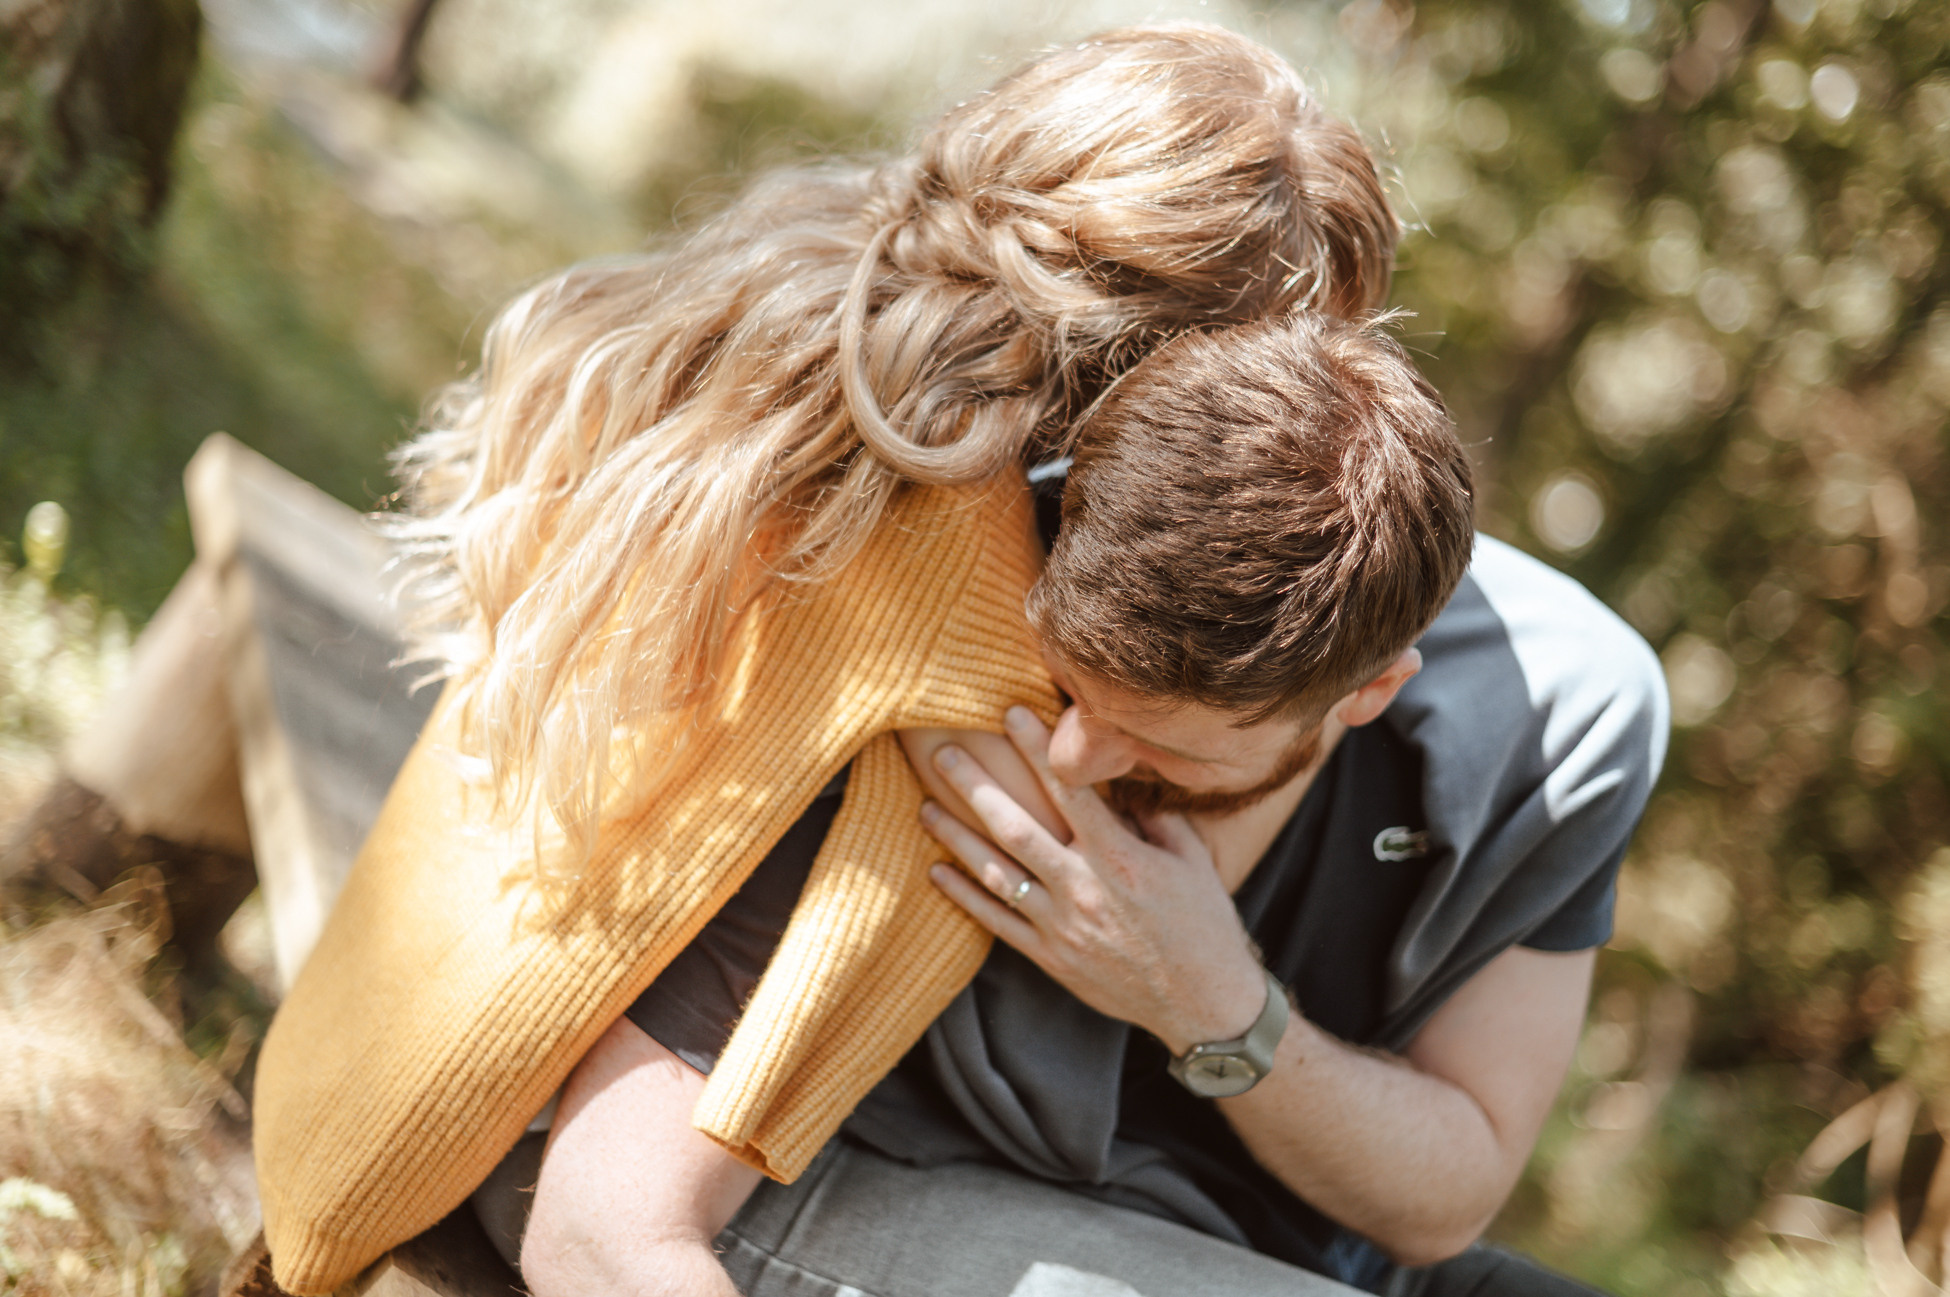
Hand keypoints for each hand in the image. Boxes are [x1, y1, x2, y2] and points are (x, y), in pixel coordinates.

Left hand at [922, 706, 1267, 1054]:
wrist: (1205, 1005)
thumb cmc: (1204, 925)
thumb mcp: (1191, 859)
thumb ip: (1154, 815)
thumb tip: (1119, 782)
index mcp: (1121, 859)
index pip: (1069, 791)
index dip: (1036, 748)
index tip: (1011, 713)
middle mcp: (1084, 889)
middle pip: (1016, 829)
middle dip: (976, 788)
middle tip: (942, 753)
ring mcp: (1062, 927)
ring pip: (997, 874)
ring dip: (956, 838)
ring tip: (925, 806)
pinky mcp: (1052, 958)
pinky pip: (997, 923)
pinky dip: (964, 896)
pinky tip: (936, 871)